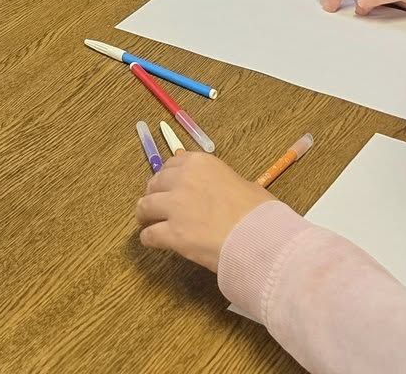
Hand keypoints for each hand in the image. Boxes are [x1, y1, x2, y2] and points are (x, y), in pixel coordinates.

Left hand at [135, 153, 275, 271]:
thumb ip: (226, 183)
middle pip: (156, 182)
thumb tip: (227, 192)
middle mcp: (183, 180)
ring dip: (145, 213)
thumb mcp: (245, 186)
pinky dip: (148, 238)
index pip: (173, 164)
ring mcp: (175, 206)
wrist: (261, 238)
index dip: (169, 176)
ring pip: (146, 206)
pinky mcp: (172, 233)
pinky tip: (151, 241)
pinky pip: (150, 234)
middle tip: (155, 204)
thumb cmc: (260, 213)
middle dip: (154, 193)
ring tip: (146, 221)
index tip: (168, 185)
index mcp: (201, 164)